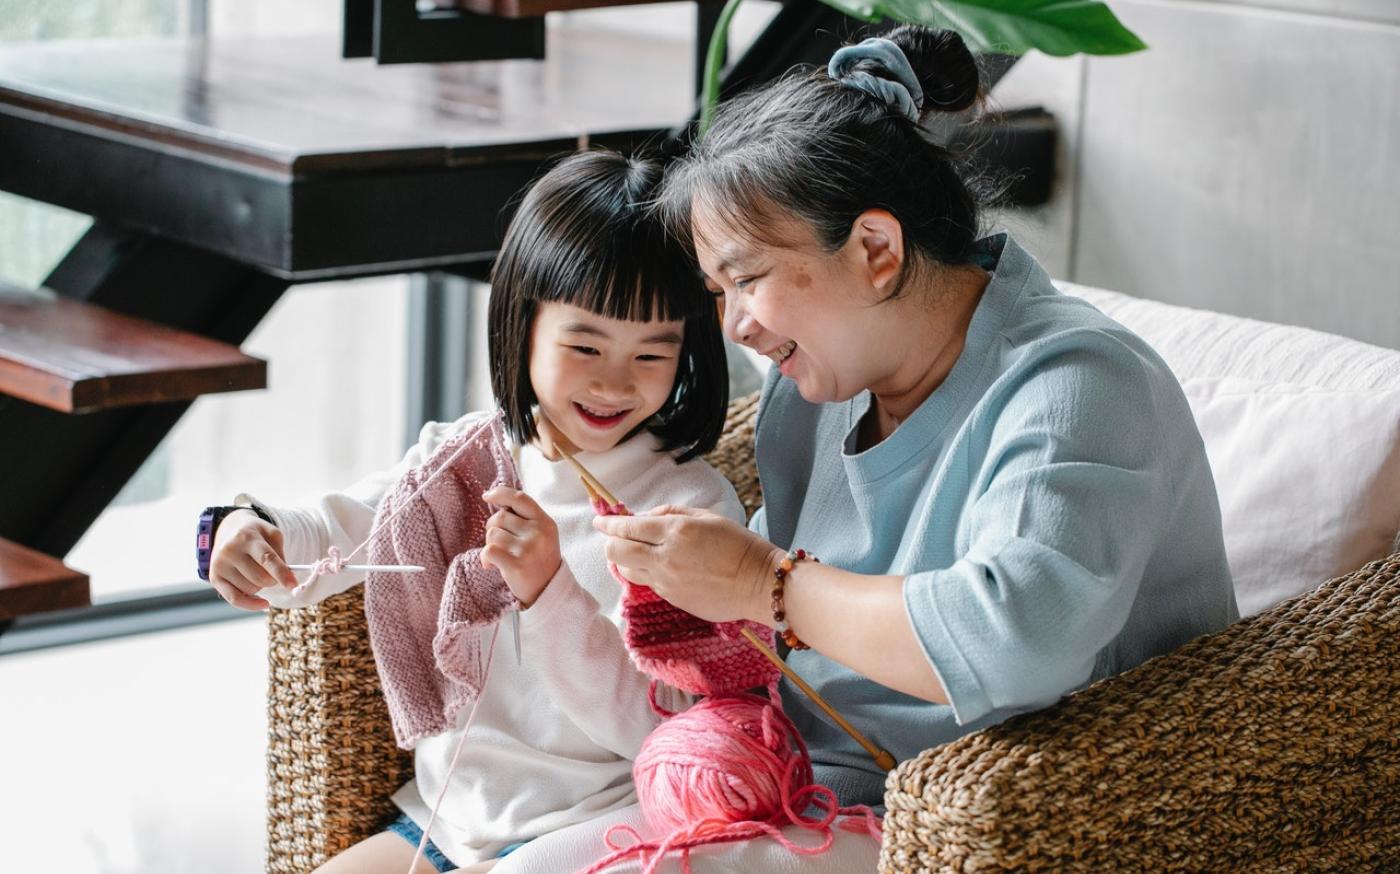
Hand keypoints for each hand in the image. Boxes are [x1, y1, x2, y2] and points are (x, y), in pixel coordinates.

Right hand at [209, 509, 296, 610]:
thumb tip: (286, 577)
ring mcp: (220, 565)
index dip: (282, 574)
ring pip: (250, 589)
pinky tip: (264, 603)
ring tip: (257, 572)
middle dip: (273, 580)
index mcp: (247, 537)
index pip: (267, 559)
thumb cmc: (255, 534)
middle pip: (260, 578)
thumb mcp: (271, 533)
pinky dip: (251, 604)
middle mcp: (230, 551)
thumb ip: (280, 553)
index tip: (293, 586)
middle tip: (272, 572)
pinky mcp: (214, 577)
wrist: (227, 529)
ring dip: (261, 586)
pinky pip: (235, 599)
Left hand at [480, 486, 561, 606]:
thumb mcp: (541, 534)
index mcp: (545, 522)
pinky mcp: (516, 564)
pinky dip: (484, 558)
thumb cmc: (539, 560)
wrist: (548, 590)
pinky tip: (491, 565)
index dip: (501, 493)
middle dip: (493, 527)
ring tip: (499, 556)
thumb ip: (524, 518)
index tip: (487, 496)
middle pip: (500, 516)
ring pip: (492, 534)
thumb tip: (495, 498)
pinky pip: (488, 550)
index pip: (520, 498)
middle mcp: (539, 532)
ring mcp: (528, 548)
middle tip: (500, 543)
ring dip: (489, 544)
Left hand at [591, 506, 781, 623]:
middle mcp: (665, 558)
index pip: (628, 527)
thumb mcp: (707, 517)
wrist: (758, 584)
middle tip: (612, 535)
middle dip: (609, 541)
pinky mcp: (672, 599)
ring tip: (635, 551)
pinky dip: (646, 572)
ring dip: (625, 558)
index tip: (600, 520)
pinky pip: (648, 583)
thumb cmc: (738, 545)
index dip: (609, 523)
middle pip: (617, 551)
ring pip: (627, 570)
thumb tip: (646, 518)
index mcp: (675, 532)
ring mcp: (666, 582)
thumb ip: (672, 514)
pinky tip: (660, 566)